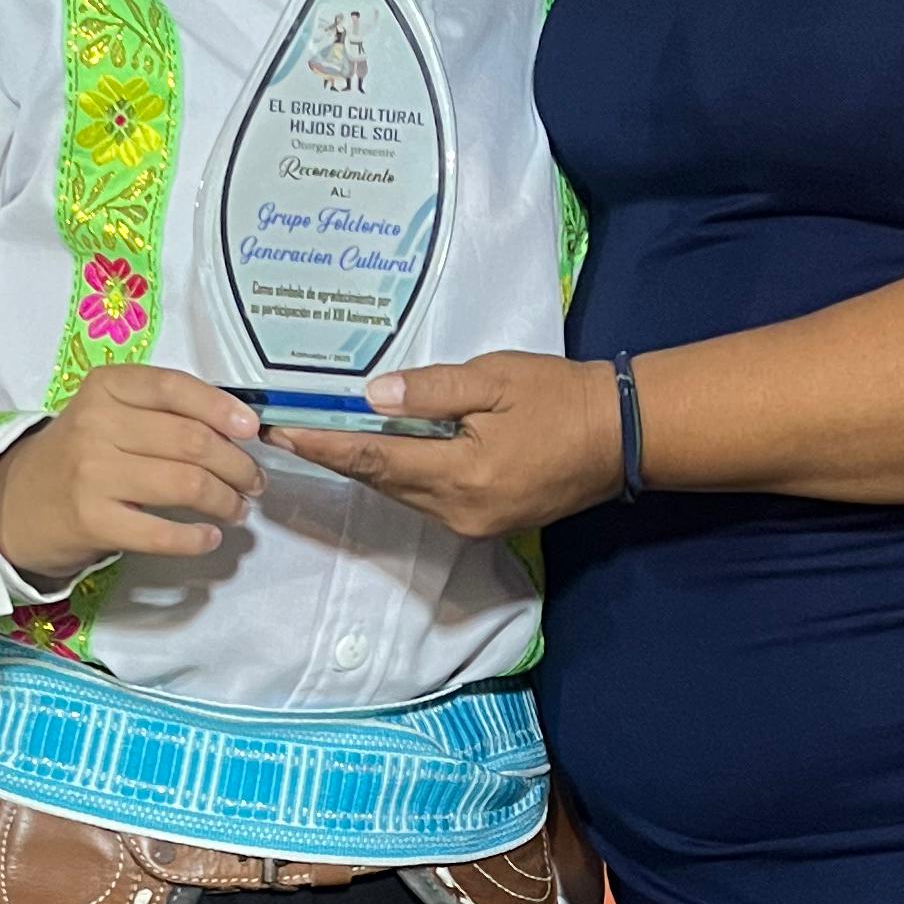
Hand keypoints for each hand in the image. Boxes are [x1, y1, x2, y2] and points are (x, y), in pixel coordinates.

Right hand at [0, 369, 261, 586]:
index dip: (222, 409)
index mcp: (106, 388)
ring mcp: (93, 474)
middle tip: (253, 480)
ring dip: (225, 500)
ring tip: (237, 508)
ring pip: (185, 483)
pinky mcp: (92, 521)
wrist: (13, 502)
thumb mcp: (107, 414)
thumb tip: (238, 428)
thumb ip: (160, 412)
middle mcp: (97, 424)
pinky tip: (209, 537)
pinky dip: (196, 538)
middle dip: (237, 463)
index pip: (175, 388)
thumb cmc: (77, 456)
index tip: (253, 429)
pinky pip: (162, 533)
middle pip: (191, 440)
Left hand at [284, 355, 620, 539]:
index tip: (281, 433)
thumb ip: (432, 390)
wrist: (623, 436)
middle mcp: (460, 511)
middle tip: (289, 430)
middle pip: (382, 484)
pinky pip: (428, 500)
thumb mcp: (495, 379)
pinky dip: (402, 476)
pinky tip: (386, 452)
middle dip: (336, 457)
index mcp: (462, 474)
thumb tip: (373, 398)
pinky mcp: (487, 524)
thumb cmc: (561, 397)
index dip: (324, 447)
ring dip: (368, 468)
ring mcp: (473, 524)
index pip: (374, 461)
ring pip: (403, 495)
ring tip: (326, 438)